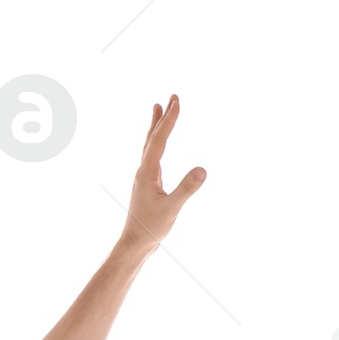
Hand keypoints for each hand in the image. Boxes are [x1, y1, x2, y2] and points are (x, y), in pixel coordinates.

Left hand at [119, 94, 205, 253]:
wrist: (135, 243)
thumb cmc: (150, 228)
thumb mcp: (172, 209)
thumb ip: (186, 189)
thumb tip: (203, 169)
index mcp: (147, 172)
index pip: (159, 140)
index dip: (169, 120)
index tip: (177, 101)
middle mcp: (143, 171)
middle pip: (153, 137)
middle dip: (163, 116)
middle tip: (172, 96)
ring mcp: (145, 177)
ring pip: (151, 145)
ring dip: (156, 126)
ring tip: (158, 108)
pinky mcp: (148, 184)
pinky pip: (153, 156)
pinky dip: (157, 143)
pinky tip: (159, 144)